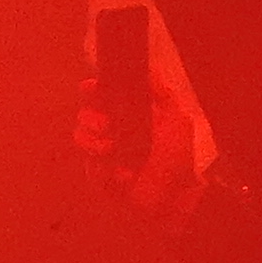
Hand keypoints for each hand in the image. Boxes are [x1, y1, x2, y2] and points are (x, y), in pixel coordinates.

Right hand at [73, 73, 198, 219]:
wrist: (180, 194)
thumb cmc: (179, 156)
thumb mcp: (176, 118)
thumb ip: (161, 93)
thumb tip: (148, 68)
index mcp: (127, 115)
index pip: (100, 97)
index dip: (91, 90)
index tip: (90, 88)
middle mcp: (111, 132)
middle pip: (83, 116)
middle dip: (89, 117)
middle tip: (106, 125)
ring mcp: (104, 156)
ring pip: (80, 139)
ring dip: (92, 142)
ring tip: (111, 149)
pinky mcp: (101, 179)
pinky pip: (90, 169)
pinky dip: (102, 170)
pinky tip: (122, 175)